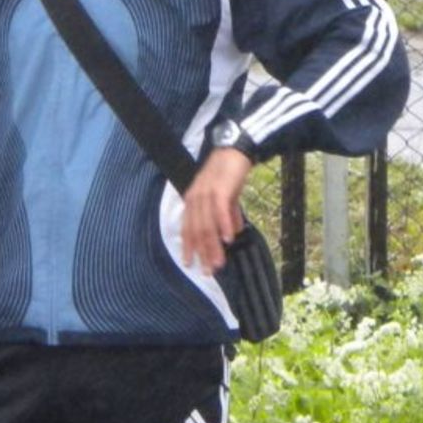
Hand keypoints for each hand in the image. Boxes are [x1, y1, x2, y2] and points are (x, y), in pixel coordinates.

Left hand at [182, 148, 253, 273]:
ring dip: (213, 246)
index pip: (188, 228)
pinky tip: (229, 239)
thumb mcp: (226, 197)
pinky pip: (220, 212)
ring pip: (208, 226)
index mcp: (193, 200)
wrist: (235, 150)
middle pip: (197, 231)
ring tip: (218, 263)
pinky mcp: (220, 190)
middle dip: (202, 253)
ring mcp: (206, 194)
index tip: (189, 264)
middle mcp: (195, 199)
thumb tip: (232, 234)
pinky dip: (224, 226)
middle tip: (207, 272)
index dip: (188, 247)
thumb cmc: (229, 173)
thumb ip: (227, 215)